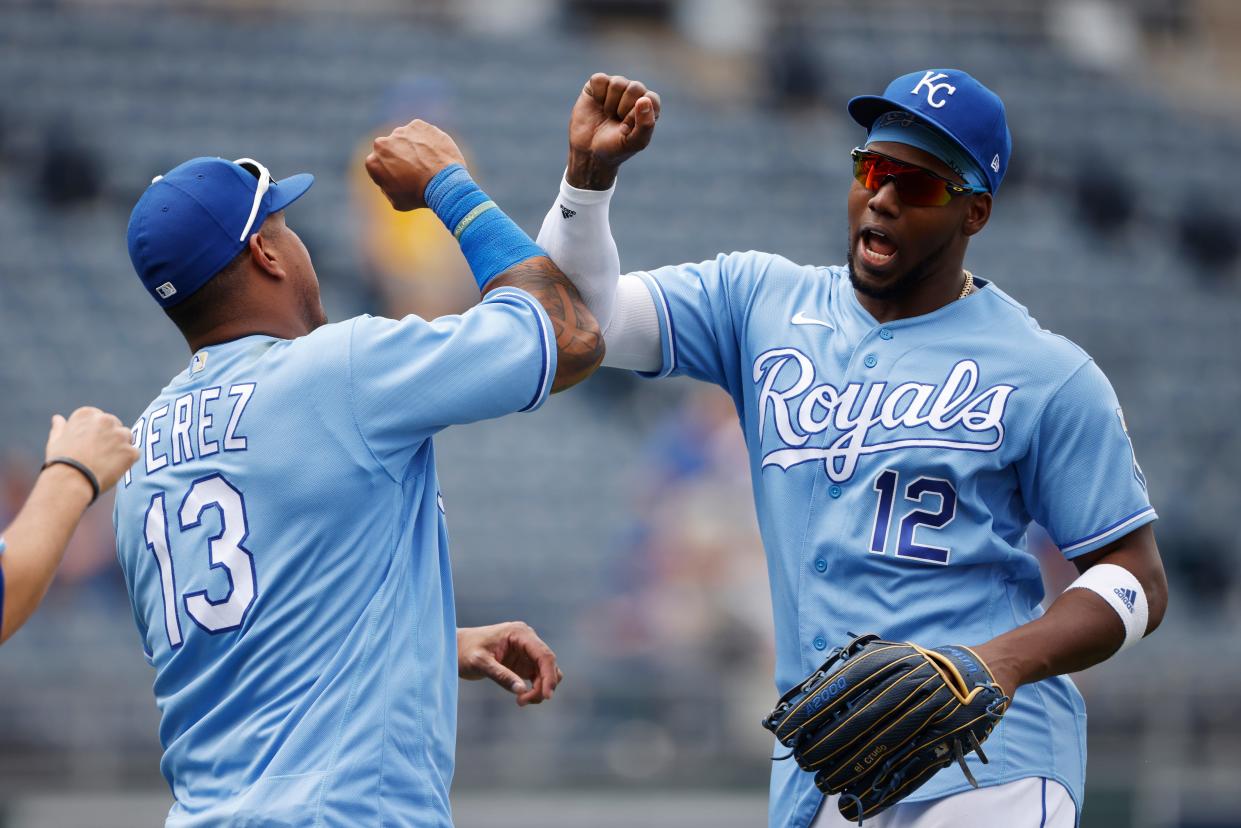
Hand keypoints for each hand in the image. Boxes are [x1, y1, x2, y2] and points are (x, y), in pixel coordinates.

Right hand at [44, 407, 138, 493]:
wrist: (70, 481)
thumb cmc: (60, 462)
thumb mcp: (56, 441)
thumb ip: (60, 427)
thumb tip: (58, 418)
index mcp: (87, 414)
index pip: (100, 418)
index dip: (96, 433)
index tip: (89, 445)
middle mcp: (105, 420)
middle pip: (115, 426)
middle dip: (110, 438)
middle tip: (98, 456)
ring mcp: (120, 435)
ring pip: (127, 438)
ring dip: (121, 448)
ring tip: (105, 463)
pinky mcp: (130, 451)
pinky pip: (134, 454)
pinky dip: (127, 462)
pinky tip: (112, 470)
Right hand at [365, 119, 466, 210]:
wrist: (444, 183)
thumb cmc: (419, 196)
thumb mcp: (396, 201)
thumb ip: (386, 187)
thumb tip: (387, 180)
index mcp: (373, 162)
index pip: (379, 165)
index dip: (392, 171)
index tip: (404, 178)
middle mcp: (382, 143)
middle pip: (390, 149)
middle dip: (400, 156)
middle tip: (417, 168)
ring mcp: (401, 132)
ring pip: (406, 139)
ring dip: (413, 147)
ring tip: (429, 162)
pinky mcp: (418, 125)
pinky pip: (421, 132)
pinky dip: (426, 139)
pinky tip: (435, 153)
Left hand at [458, 622, 563, 706]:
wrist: (455, 649)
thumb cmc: (464, 651)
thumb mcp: (480, 663)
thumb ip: (501, 675)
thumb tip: (522, 691)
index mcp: (520, 633)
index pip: (545, 655)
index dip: (549, 676)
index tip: (547, 696)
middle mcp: (527, 640)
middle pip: (548, 665)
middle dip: (542, 686)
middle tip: (522, 702)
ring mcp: (527, 652)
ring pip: (546, 673)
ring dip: (540, 690)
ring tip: (520, 701)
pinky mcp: (523, 664)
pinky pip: (538, 678)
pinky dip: (535, 690)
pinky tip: (521, 699)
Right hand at [566, 73, 660, 189]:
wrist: (588, 151)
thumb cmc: (614, 147)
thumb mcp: (634, 142)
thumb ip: (645, 124)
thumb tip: (645, 100)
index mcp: (649, 106)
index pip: (651, 99)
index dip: (637, 115)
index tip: (626, 128)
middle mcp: (635, 93)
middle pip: (634, 88)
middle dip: (623, 109)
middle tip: (616, 121)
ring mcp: (616, 87)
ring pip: (617, 83)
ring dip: (610, 104)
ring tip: (608, 114)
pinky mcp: (598, 84)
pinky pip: (599, 79)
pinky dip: (597, 95)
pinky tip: (597, 104)